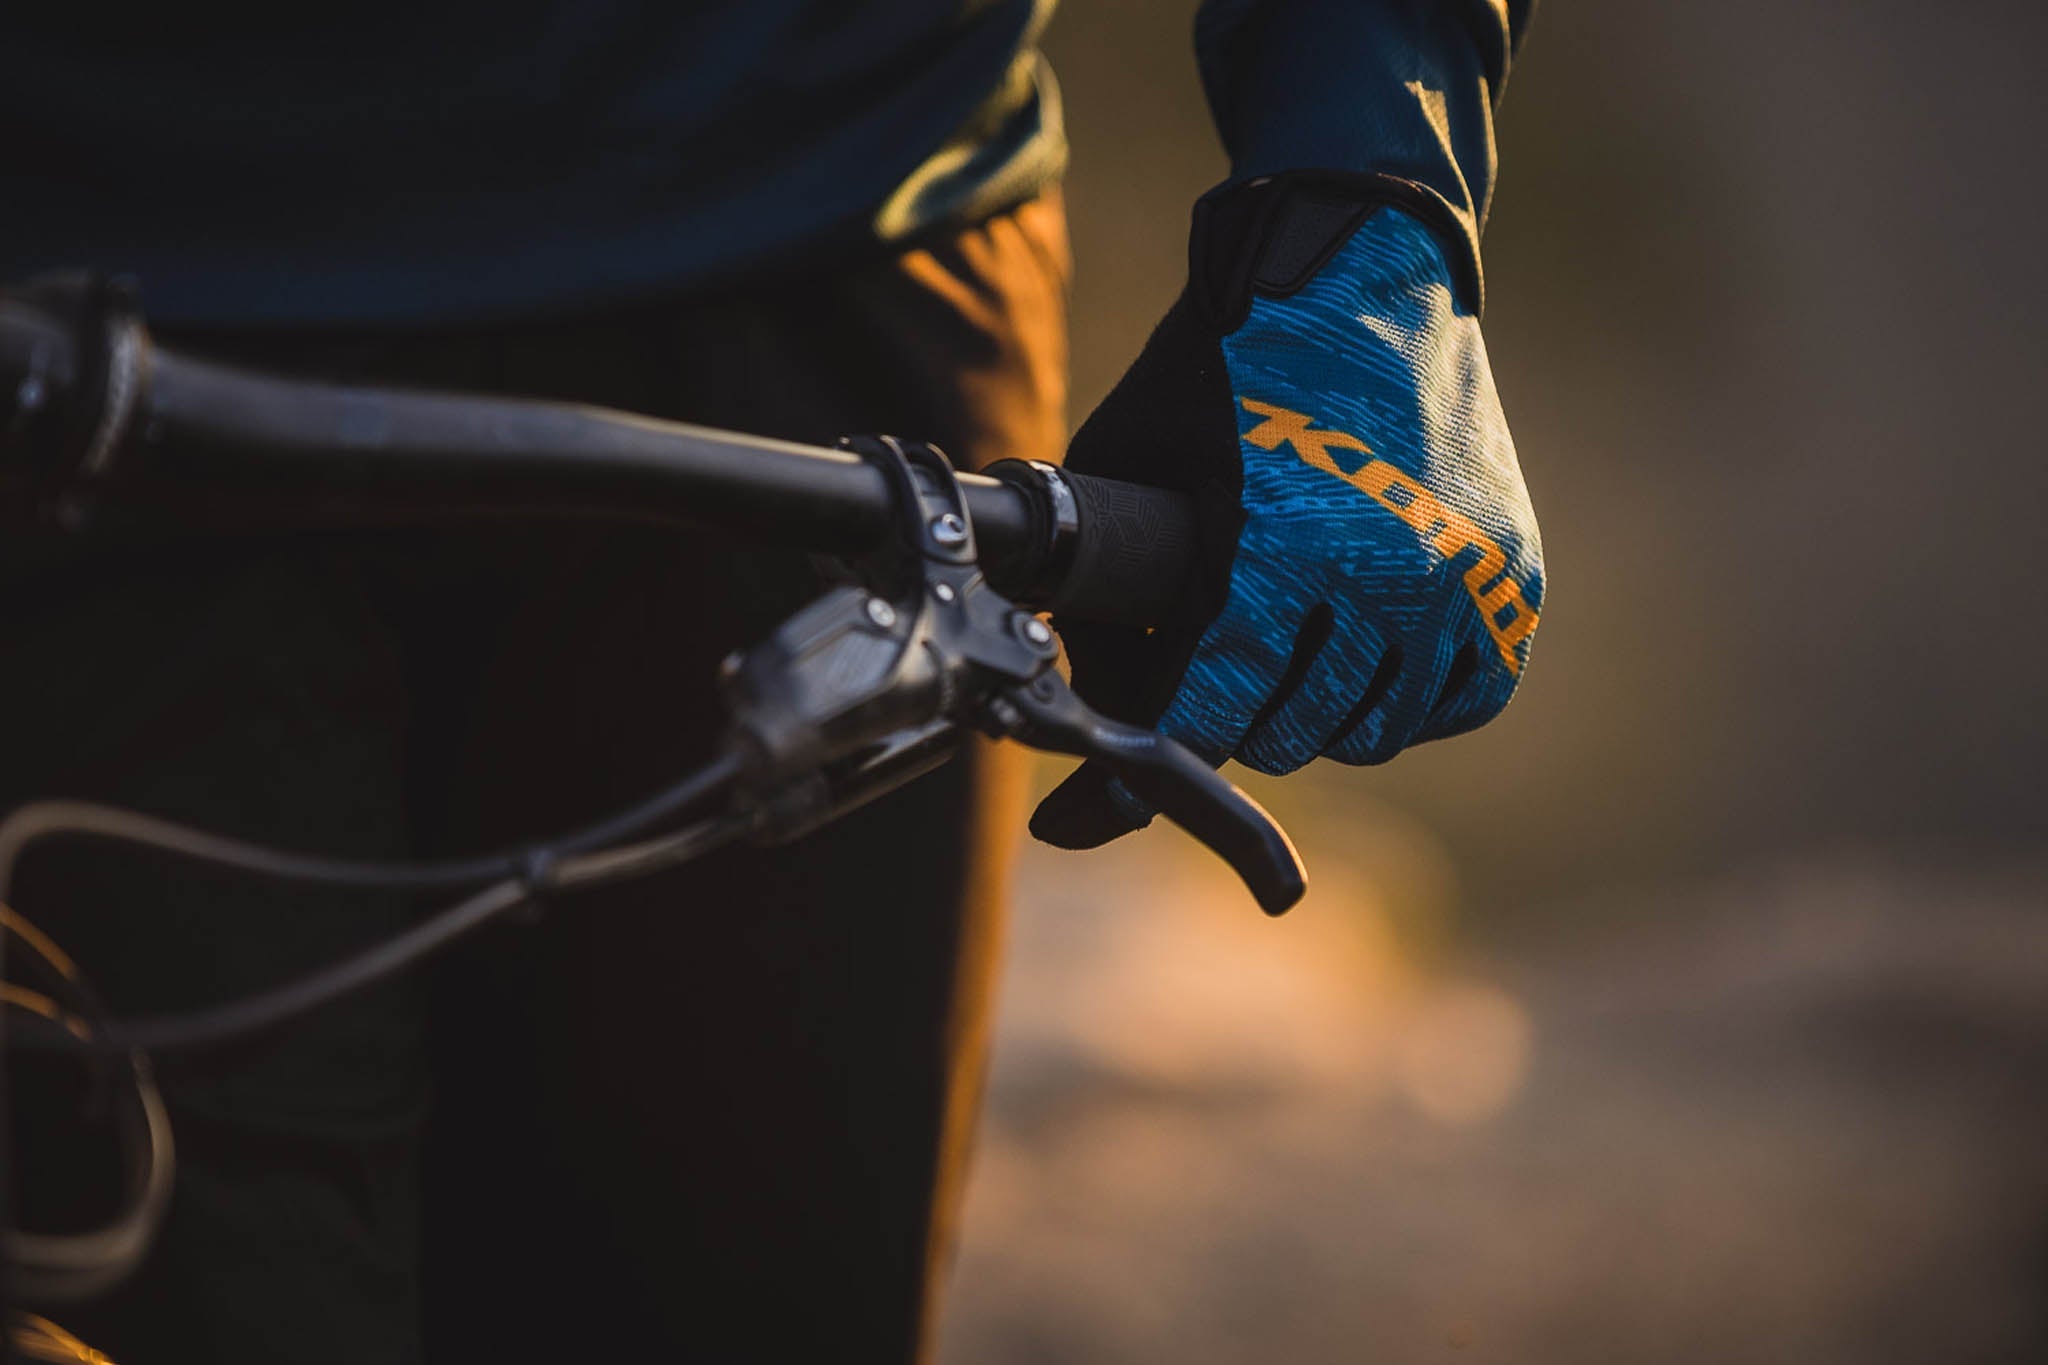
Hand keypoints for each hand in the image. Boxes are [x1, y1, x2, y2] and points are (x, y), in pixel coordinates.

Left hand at [1032, 176, 1543, 847]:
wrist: (1356, 263)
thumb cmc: (1216, 366)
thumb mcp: (1124, 467)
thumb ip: (1100, 597)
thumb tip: (1077, 716)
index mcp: (1274, 553)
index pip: (1203, 720)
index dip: (1135, 777)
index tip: (1087, 807)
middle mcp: (1380, 577)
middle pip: (1284, 737)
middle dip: (1227, 723)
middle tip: (1206, 686)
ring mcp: (1460, 579)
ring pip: (1370, 733)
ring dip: (1316, 719)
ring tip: (1282, 668)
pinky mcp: (1514, 575)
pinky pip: (1460, 701)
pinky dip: (1407, 702)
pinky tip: (1364, 661)